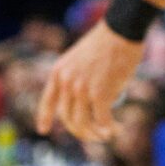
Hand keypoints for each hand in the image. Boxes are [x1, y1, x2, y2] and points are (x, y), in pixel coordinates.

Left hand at [36, 23, 144, 141]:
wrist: (121, 30)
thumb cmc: (106, 43)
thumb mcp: (80, 59)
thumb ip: (78, 78)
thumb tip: (86, 102)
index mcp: (58, 72)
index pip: (48, 100)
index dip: (44, 117)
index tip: (43, 130)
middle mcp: (66, 82)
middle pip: (67, 118)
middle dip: (81, 131)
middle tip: (95, 135)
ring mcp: (81, 88)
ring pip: (83, 123)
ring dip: (95, 134)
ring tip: (107, 135)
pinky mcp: (100, 93)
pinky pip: (102, 120)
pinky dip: (109, 129)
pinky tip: (116, 130)